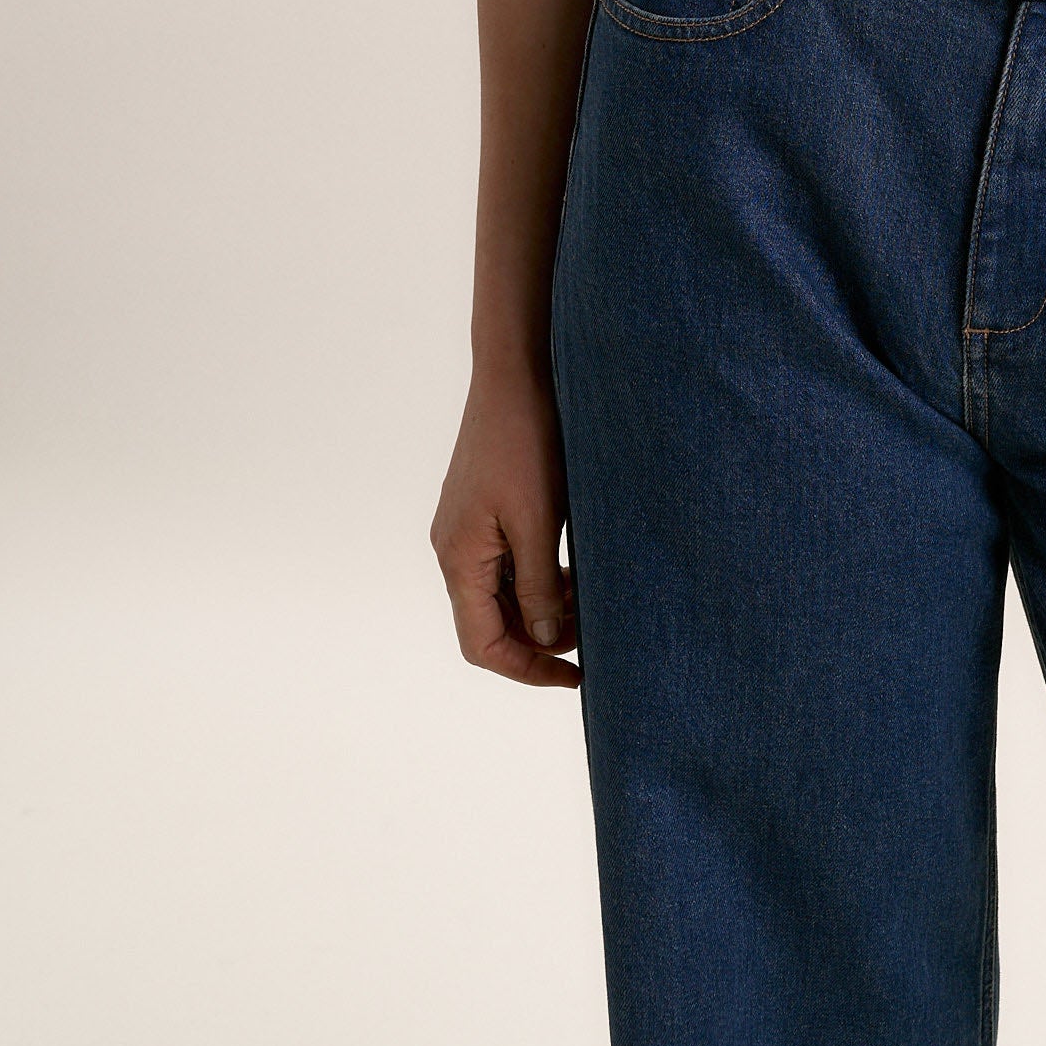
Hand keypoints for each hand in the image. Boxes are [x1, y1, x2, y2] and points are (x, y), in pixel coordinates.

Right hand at [430, 367, 579, 686]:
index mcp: (458, 558)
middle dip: (538, 639)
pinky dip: (538, 576)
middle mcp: (454, 547)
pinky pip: (507, 561)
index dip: (527, 669)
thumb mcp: (538, 520)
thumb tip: (543, 640)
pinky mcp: (485, 507)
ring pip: (501, 592)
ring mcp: (467, 526)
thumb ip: (538, 587)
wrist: (516, 370)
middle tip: (591, 636)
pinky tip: (572, 569)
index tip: (574, 676)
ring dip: (542, 607)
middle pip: (490, 622)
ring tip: (588, 602)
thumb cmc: (525, 440)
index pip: (483, 643)